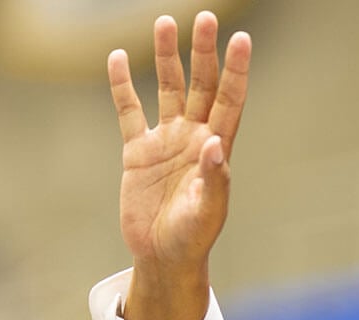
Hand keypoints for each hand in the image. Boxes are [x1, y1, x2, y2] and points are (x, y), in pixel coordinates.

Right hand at [109, 11, 250, 319]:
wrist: (162, 257)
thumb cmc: (193, 238)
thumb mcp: (207, 212)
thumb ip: (213, 178)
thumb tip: (216, 143)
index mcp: (217, 149)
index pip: (230, 100)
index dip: (236, 70)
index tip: (240, 39)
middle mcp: (194, 137)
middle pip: (201, 85)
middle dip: (203, 52)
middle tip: (206, 17)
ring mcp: (166, 141)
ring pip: (167, 89)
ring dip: (167, 57)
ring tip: (163, 22)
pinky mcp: (137, 152)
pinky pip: (129, 111)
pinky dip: (123, 85)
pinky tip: (118, 57)